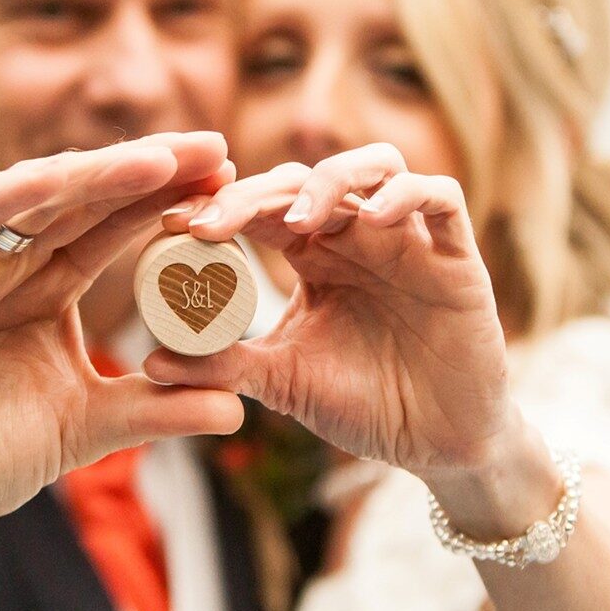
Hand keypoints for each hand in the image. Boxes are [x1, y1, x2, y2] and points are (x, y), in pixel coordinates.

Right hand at [0, 133, 243, 586]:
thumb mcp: (82, 430)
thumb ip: (153, 412)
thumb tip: (238, 412)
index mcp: (45, 292)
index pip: (115, 230)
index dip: (170, 203)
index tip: (232, 185)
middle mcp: (6, 266)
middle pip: (86, 201)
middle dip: (150, 171)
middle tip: (216, 147)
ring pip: (34, 199)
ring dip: (96, 173)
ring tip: (162, 157)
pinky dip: (6, 196)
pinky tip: (56, 176)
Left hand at [143, 143, 515, 479]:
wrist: (439, 445)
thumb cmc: (365, 405)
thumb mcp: (285, 384)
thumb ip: (225, 367)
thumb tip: (150, 361)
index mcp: (313, 254)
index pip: (262, 205)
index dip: (219, 204)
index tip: (172, 226)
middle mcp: (358, 234)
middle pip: (306, 178)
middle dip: (254, 193)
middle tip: (212, 226)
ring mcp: (410, 239)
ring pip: (375, 165)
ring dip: (330, 179)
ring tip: (295, 221)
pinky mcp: (459, 256)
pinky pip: (441, 199)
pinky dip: (407, 195)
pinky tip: (372, 220)